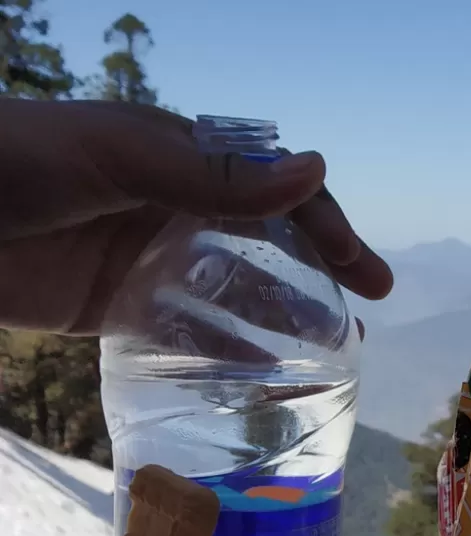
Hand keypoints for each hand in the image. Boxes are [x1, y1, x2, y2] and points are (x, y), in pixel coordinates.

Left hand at [0, 99, 392, 330]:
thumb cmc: (19, 161)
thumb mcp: (118, 156)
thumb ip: (213, 174)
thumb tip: (317, 170)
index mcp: (180, 157)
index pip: (276, 190)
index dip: (330, 229)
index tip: (370, 277)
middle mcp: (170, 207)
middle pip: (263, 245)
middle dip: (319, 278)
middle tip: (364, 321)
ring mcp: (140, 260)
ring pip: (229, 292)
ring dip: (278, 322)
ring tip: (325, 360)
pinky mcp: (105, 308)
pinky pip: (178, 332)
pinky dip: (218, 353)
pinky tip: (252, 379)